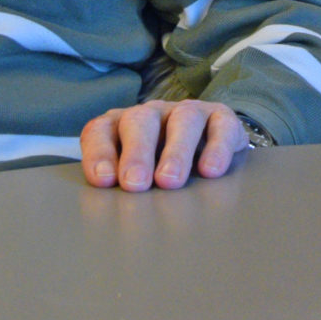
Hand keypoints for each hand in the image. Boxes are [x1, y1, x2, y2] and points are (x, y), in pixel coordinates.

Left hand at [81, 99, 249, 191]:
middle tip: (134, 183)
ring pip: (183, 120)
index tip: (103, 180)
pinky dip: (217, 147)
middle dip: (137, 153)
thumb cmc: (157, 163)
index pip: (101, 131)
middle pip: (140, 122)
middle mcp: (152, 114)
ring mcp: (186, 112)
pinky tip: (210, 171)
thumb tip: (111, 207)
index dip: (100, 153)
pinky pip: (221, 125)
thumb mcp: (133, 171)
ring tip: (169, 180)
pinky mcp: (220, 117)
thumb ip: (120, 182)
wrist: (207, 140)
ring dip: (176, 151)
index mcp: (121, 125)